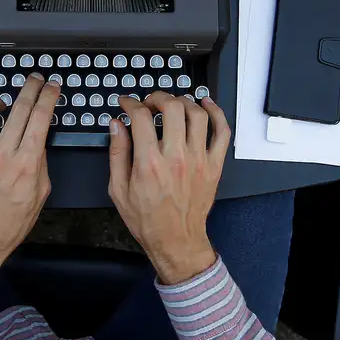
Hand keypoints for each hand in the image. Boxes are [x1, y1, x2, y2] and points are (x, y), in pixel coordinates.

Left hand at [0, 73, 58, 282]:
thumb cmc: (15, 217)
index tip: (52, 88)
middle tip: (35, 80)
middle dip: (30, 88)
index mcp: (26, 162)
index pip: (39, 118)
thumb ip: (40, 160)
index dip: (48, 97)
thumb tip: (37, 140)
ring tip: (1, 100)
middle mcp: (2, 153)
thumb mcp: (42, 189)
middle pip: (18, 108)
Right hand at [107, 91, 230, 283]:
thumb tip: (116, 126)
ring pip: (197, 114)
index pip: (141, 117)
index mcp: (150, 163)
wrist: (176, 241)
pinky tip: (206, 105)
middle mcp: (176, 157)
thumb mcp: (118, 190)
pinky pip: (222, 132)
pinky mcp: (214, 165)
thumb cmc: (148, 220)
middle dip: (158, 97)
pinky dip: (217, 113)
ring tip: (173, 104)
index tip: (127, 103)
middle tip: (150, 102)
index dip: (131, 104)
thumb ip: (117, 154)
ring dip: (183, 101)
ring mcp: (199, 160)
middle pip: (172, 108)